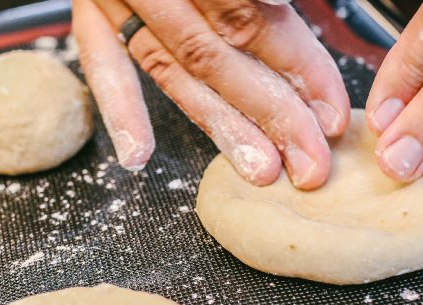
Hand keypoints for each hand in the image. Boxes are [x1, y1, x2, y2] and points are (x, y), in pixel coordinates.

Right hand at [73, 0, 351, 188]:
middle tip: (311, 164)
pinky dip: (119, 107)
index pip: (259, 16)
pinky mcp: (88, 4)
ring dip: (219, 124)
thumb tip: (287, 9)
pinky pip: (98, 59)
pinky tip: (139, 156)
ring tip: (257, 170)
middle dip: (274, 115)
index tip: (334, 111)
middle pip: (222, 54)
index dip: (302, 67)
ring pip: (174, 67)